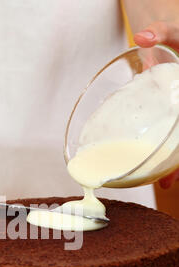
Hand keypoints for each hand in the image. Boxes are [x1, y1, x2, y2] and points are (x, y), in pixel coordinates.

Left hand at [134, 21, 178, 188]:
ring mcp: (176, 118)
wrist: (175, 48)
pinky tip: (152, 170)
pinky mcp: (168, 120)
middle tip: (169, 182)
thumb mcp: (176, 35)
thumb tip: (142, 37)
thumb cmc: (177, 43)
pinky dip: (163, 156)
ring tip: (163, 183)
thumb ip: (162, 32)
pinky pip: (168, 140)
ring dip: (172, 165)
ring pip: (178, 145)